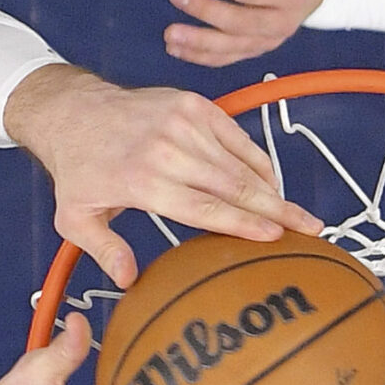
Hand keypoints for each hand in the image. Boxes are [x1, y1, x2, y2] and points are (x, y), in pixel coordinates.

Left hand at [3, 65, 321, 286]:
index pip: (204, 207)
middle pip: (234, 185)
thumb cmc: (78, 171)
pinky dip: (257, 160)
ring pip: (240, 161)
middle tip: (310, 229)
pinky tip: (271, 183)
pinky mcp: (193, 104)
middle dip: (276, 209)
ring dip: (271, 188)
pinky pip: (236, 136)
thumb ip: (104, 248)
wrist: (75, 111)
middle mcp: (167, 149)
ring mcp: (183, 121)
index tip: (275, 237)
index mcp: (142, 180)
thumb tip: (129, 280)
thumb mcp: (75, 218)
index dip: (243, 223)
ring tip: (297, 213)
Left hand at [164, 0, 328, 67]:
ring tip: (170, 33)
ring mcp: (269, 40)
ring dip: (198, 42)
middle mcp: (282, 22)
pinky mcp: (256, 50)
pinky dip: (200, 57)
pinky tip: (176, 48)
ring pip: (232, 47)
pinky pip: (227, 58)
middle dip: (206, 11)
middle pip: (241, 23)